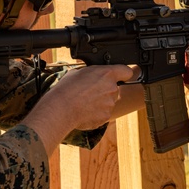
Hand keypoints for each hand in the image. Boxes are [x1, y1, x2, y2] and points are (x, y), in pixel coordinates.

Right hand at [22, 65, 136, 151]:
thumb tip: (93, 76)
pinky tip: (84, 111)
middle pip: (114, 88)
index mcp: (107, 74)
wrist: (61, 109)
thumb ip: (92, 74)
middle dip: (105, 90)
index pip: (126, 71)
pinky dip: (96, 113)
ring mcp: (110, 104)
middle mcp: (112, 89)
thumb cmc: (67, 89)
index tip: (121, 75)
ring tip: (84, 102)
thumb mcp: (79, 72)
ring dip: (100, 102)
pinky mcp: (106, 117)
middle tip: (90, 91)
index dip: (123, 73)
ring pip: (109, 102)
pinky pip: (103, 113)